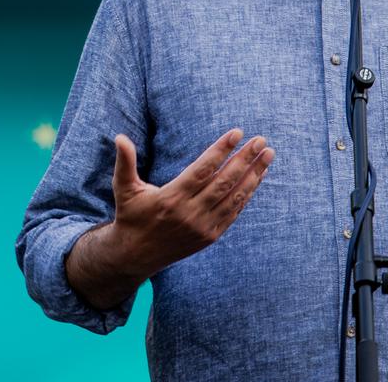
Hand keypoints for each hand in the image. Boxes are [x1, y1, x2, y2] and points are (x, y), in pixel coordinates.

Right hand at [106, 127, 274, 279]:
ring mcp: (203, 227)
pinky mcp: (210, 236)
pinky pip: (234, 212)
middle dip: (245, 159)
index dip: (221, 150)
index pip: (203, 170)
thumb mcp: (124, 188)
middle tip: (261, 140)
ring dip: (253, 175)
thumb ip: (125, 162)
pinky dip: (248, 194)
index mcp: (171, 198)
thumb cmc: (131, 215)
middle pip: (224, 182)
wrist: (136, 255)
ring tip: (267, 154)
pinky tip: (258, 177)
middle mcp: (190, 213)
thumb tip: (119, 137)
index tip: (238, 133)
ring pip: (234, 197)